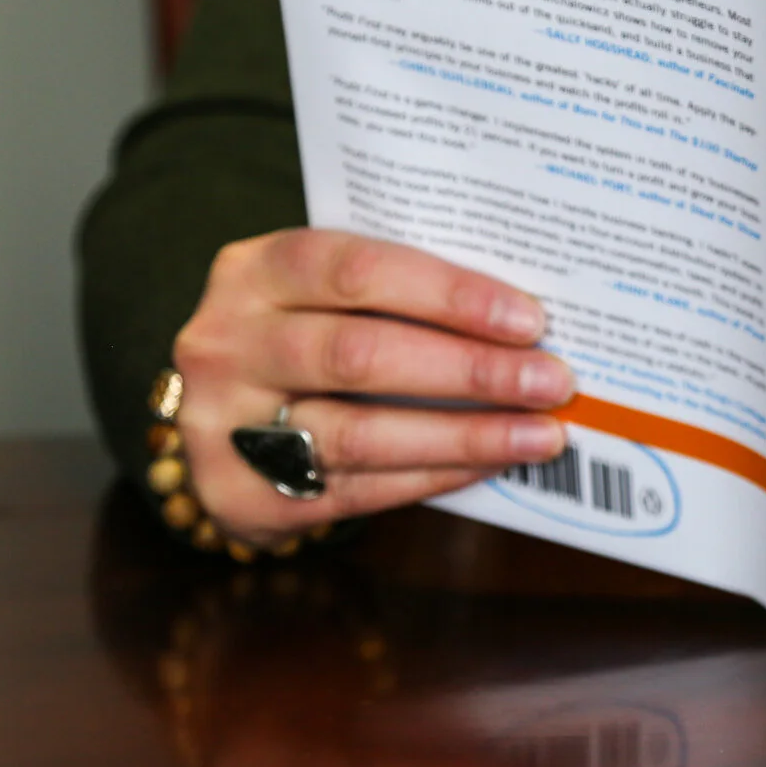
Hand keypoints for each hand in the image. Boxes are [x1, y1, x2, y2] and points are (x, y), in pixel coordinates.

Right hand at [171, 229, 573, 545]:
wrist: (214, 424)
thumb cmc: (303, 338)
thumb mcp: (323, 295)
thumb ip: (397, 294)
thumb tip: (523, 323)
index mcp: (255, 271)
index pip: (357, 269)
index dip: (449, 295)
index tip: (529, 319)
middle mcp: (226, 342)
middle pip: (360, 355)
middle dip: (471, 371)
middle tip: (551, 382)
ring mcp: (223, 425)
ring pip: (360, 433)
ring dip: (464, 435)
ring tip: (540, 435)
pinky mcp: (242, 497)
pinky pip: (355, 491)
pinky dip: (433, 476)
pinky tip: (489, 465)